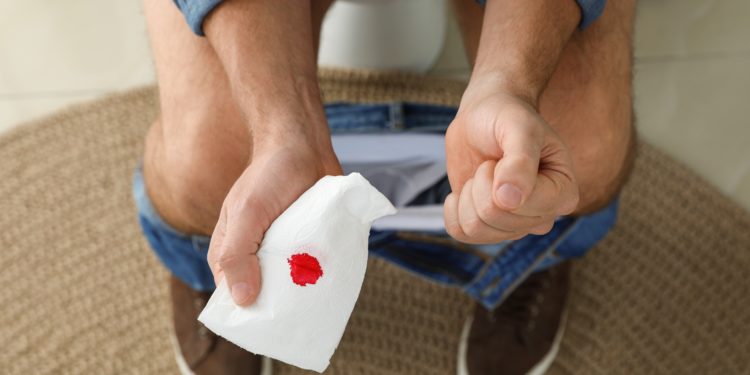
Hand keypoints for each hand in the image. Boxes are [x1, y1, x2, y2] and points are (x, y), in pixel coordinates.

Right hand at [207, 133, 341, 305]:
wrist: (304, 145)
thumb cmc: (269, 175)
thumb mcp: (247, 213)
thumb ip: (238, 254)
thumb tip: (242, 299)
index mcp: (231, 251)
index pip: (234, 295)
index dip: (248, 312)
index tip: (269, 325)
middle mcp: (257, 255)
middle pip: (266, 295)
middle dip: (282, 306)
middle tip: (301, 313)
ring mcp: (285, 250)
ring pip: (293, 286)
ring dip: (306, 293)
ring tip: (320, 300)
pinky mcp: (309, 244)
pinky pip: (315, 269)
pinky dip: (323, 278)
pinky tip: (334, 286)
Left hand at [444, 89, 578, 243]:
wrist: (485, 116)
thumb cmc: (509, 117)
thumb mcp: (519, 128)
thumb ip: (520, 161)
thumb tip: (510, 200)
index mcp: (563, 193)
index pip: (522, 207)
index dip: (500, 177)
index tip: (506, 154)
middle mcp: (542, 216)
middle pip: (495, 218)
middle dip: (481, 183)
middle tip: (492, 162)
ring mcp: (515, 225)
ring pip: (475, 229)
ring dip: (467, 195)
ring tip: (481, 174)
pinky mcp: (489, 227)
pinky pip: (461, 233)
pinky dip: (453, 209)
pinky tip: (464, 190)